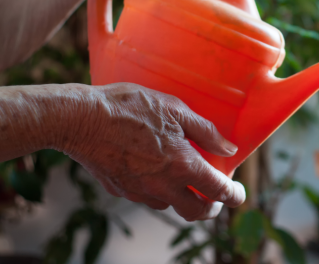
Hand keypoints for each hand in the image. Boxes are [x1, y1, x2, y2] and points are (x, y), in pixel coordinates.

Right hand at [63, 83, 244, 220]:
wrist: (80, 118)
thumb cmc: (128, 107)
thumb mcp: (174, 109)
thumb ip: (205, 131)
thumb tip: (229, 148)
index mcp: (182, 165)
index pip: (218, 191)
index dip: (234, 195)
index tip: (238, 192)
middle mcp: (163, 185)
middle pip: (196, 212)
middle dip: (211, 207)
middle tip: (215, 195)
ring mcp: (139, 191)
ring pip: (170, 206)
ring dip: (183, 198)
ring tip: (185, 178)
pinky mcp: (120, 190)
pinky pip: (147, 197)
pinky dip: (159, 191)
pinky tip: (155, 171)